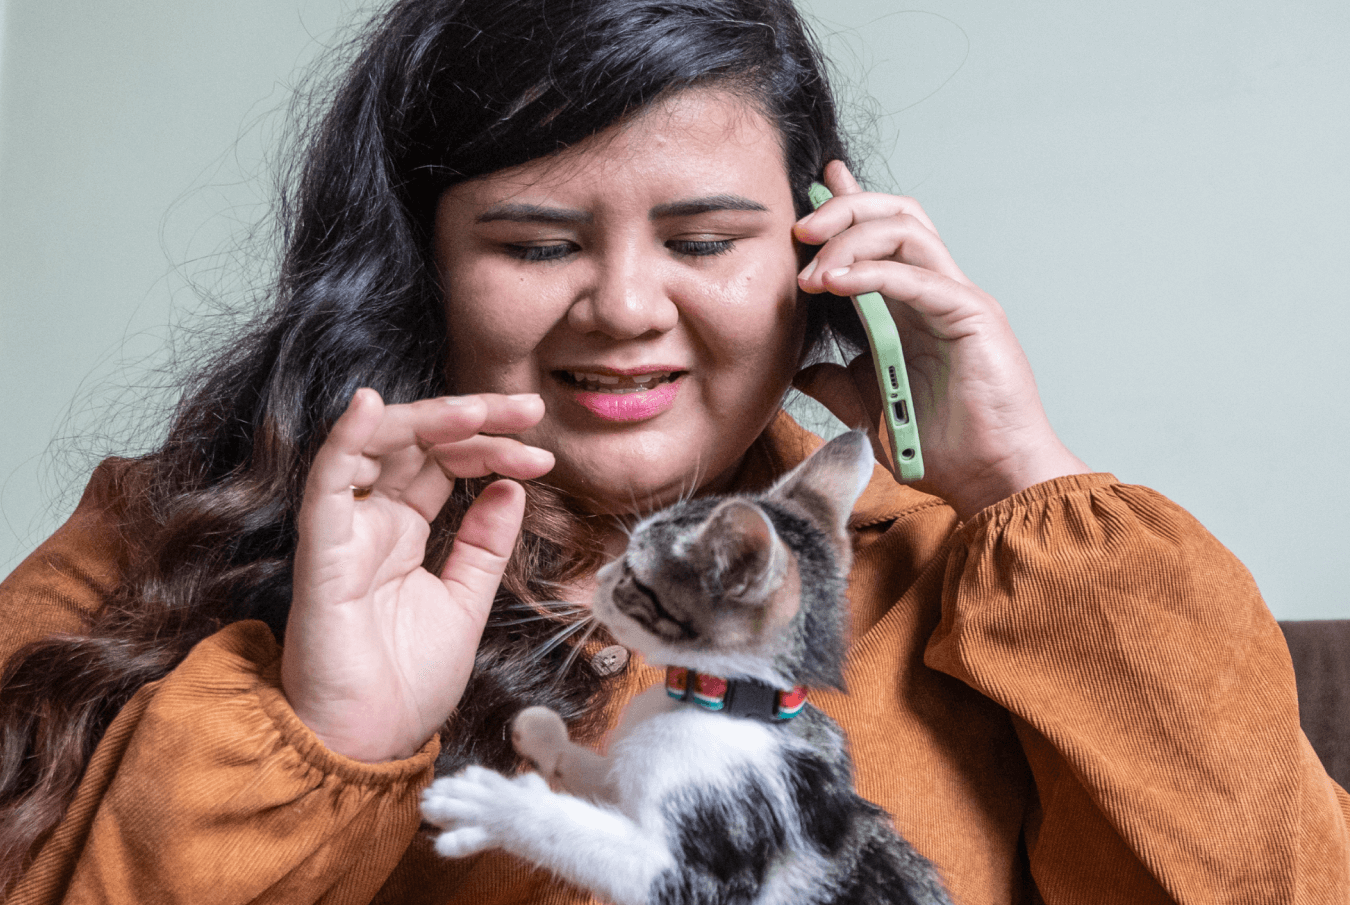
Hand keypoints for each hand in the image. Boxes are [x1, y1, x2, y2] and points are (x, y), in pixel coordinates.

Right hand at [281, 389, 553, 761]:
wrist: (370, 743)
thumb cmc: (405, 682)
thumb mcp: (466, 602)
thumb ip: (484, 545)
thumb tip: (511, 488)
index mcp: (403, 531)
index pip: (446, 463)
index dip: (492, 448)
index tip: (543, 454)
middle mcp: (372, 521)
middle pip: (418, 442)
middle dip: (474, 418)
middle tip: (529, 409)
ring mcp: (345, 531)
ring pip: (375, 445)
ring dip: (428, 418)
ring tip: (481, 410)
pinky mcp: (322, 552)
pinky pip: (326, 483)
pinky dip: (345, 440)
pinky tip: (370, 406)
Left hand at [793, 161, 1087, 519]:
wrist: (989, 480)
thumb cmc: (941, 447)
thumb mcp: (868, 408)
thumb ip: (837, 381)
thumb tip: (800, 368)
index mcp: (913, 306)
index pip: (882, 235)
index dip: (849, 203)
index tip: (813, 184)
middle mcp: (937, 291)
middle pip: (895, 214)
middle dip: (842, 210)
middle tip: (798, 230)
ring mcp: (958, 298)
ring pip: (906, 231)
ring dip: (849, 241)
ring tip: (810, 273)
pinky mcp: (973, 316)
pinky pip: (917, 277)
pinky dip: (872, 273)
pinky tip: (835, 284)